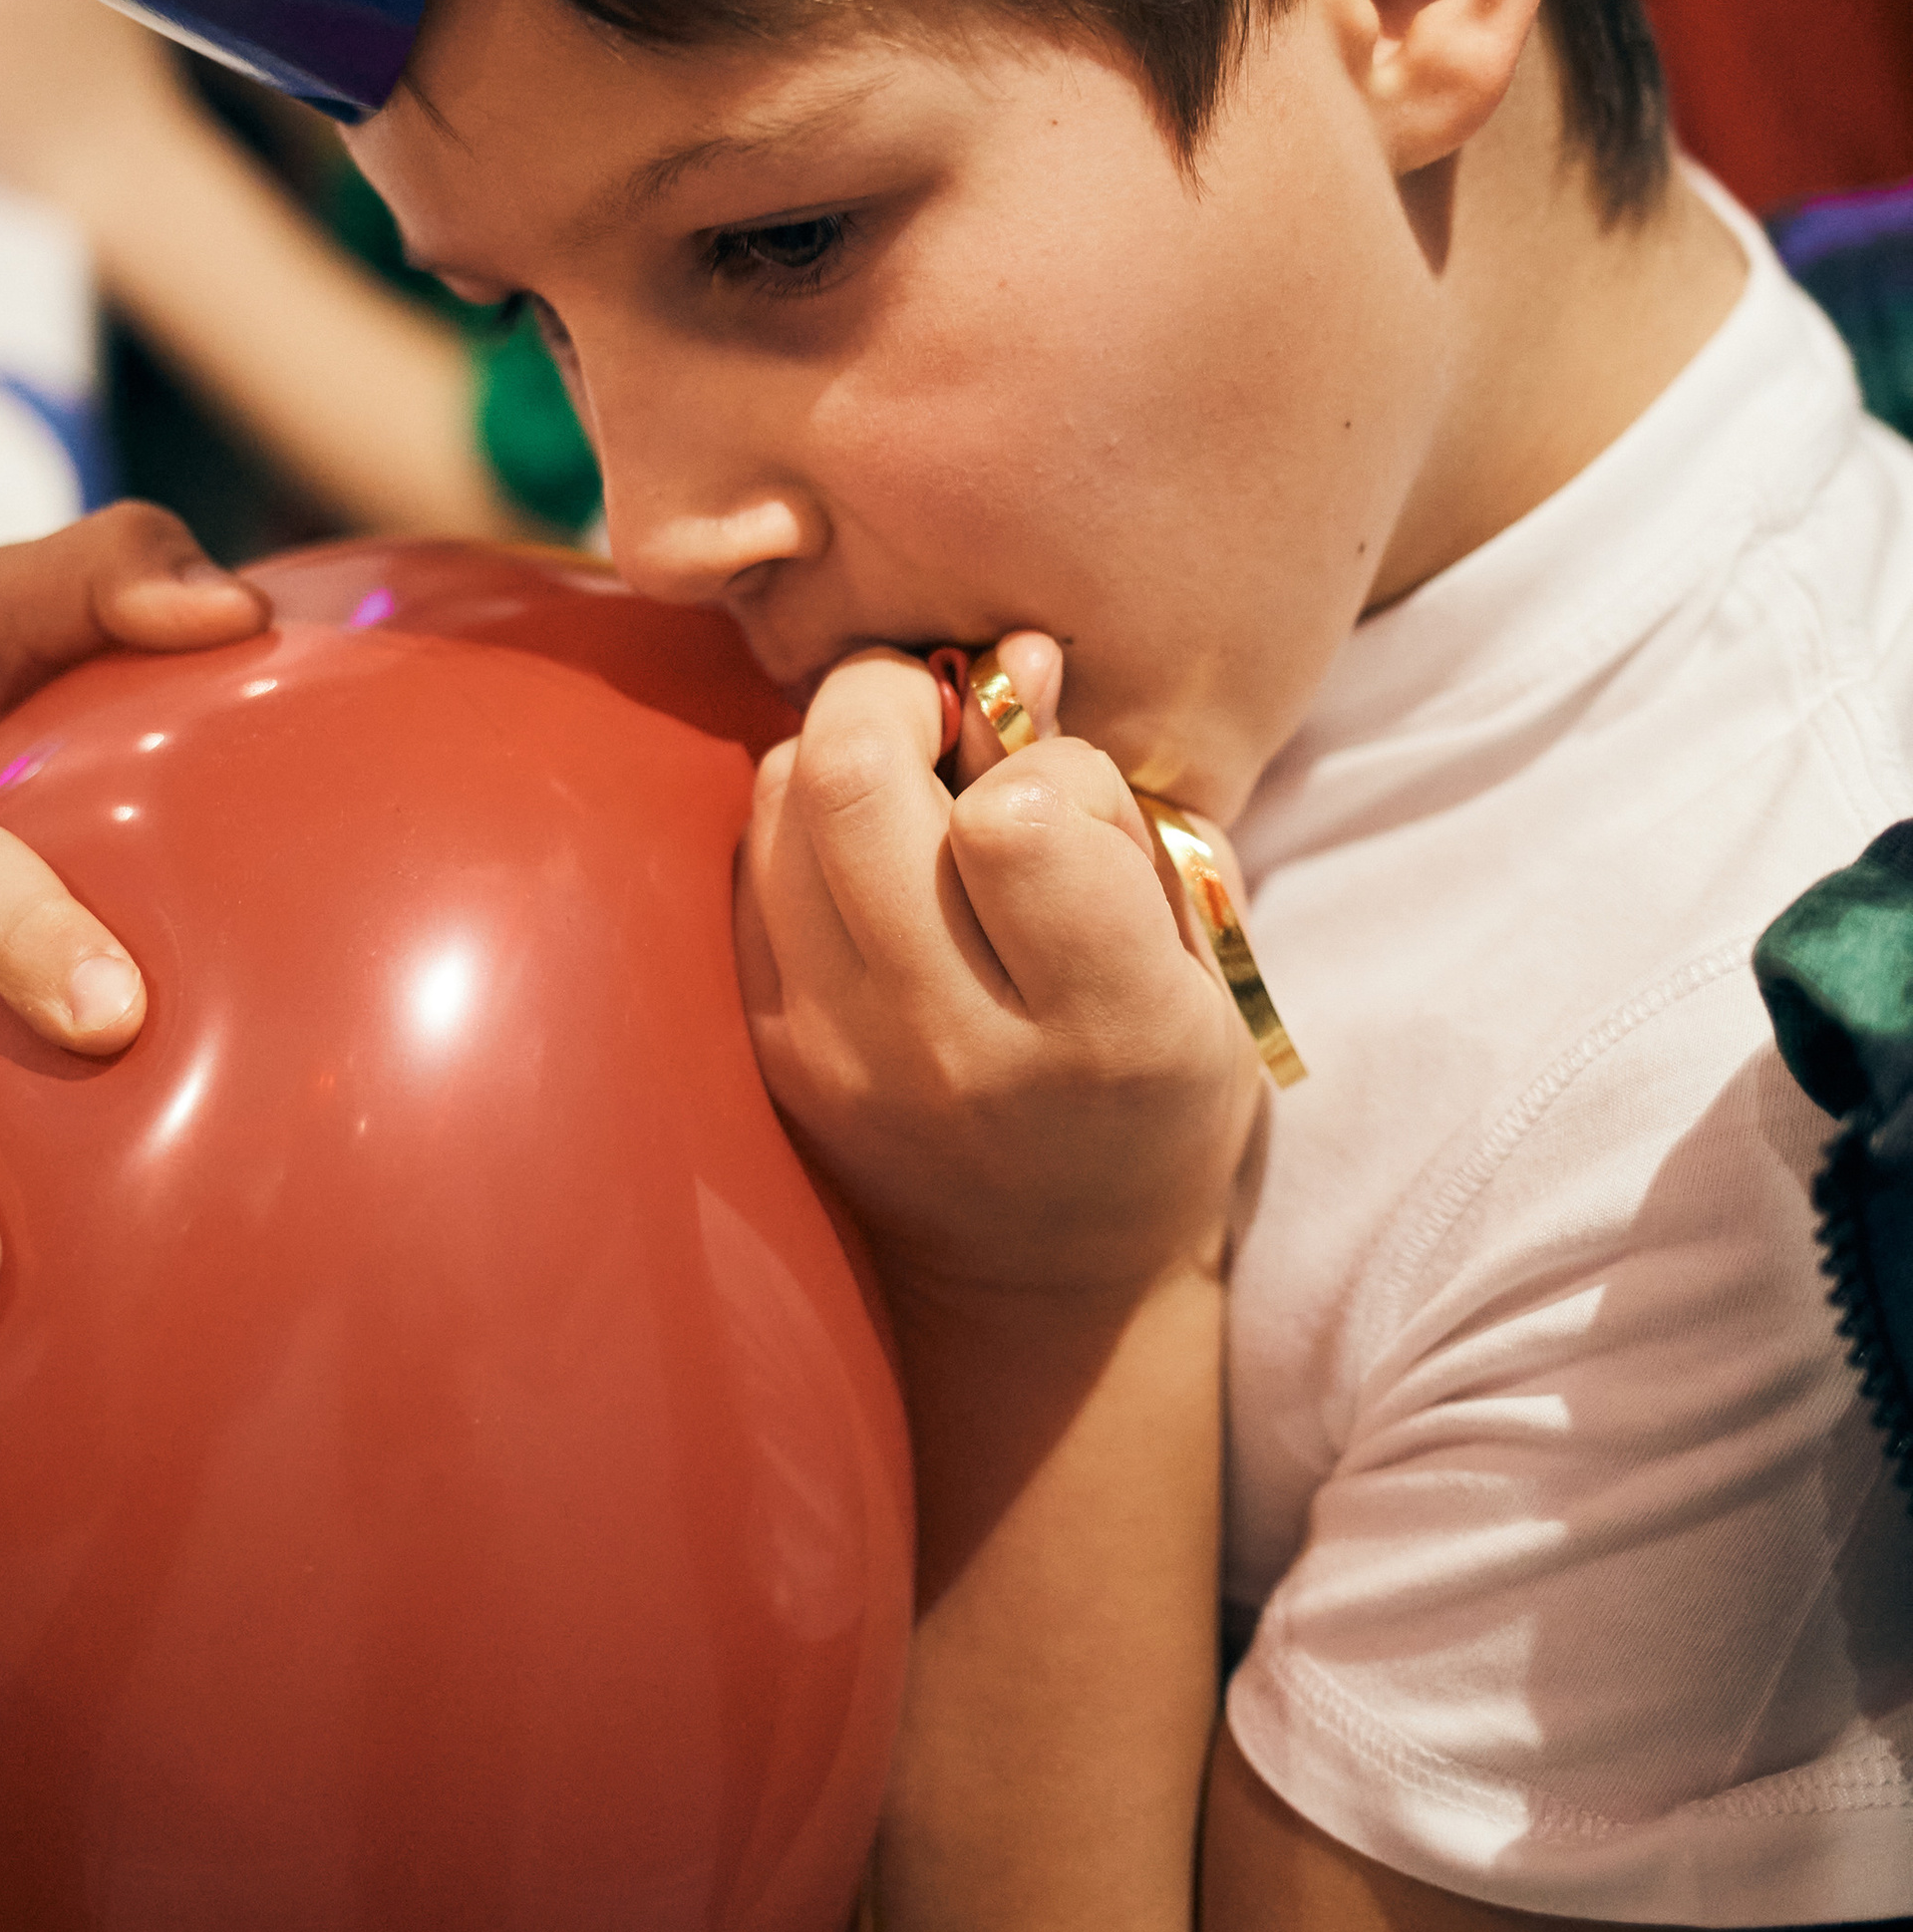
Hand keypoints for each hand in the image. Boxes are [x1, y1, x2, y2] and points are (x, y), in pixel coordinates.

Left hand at [737, 635, 1264, 1312]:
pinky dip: (796, 826)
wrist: (1049, 1278)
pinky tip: (862, 860)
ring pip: (778, 805)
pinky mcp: (770, 1053)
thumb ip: (1110, 800)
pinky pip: (743, 869)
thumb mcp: (1188, 954)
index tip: (1061, 794)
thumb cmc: (1152, 1087)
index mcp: (1105, 1030)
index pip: (1017, 822)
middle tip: (941, 712)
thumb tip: (1010, 654)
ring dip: (839, 753)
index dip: (1038, 763)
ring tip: (908, 791)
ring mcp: (840, 1057)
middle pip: (854, 782)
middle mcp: (955, 1049)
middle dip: (895, 694)